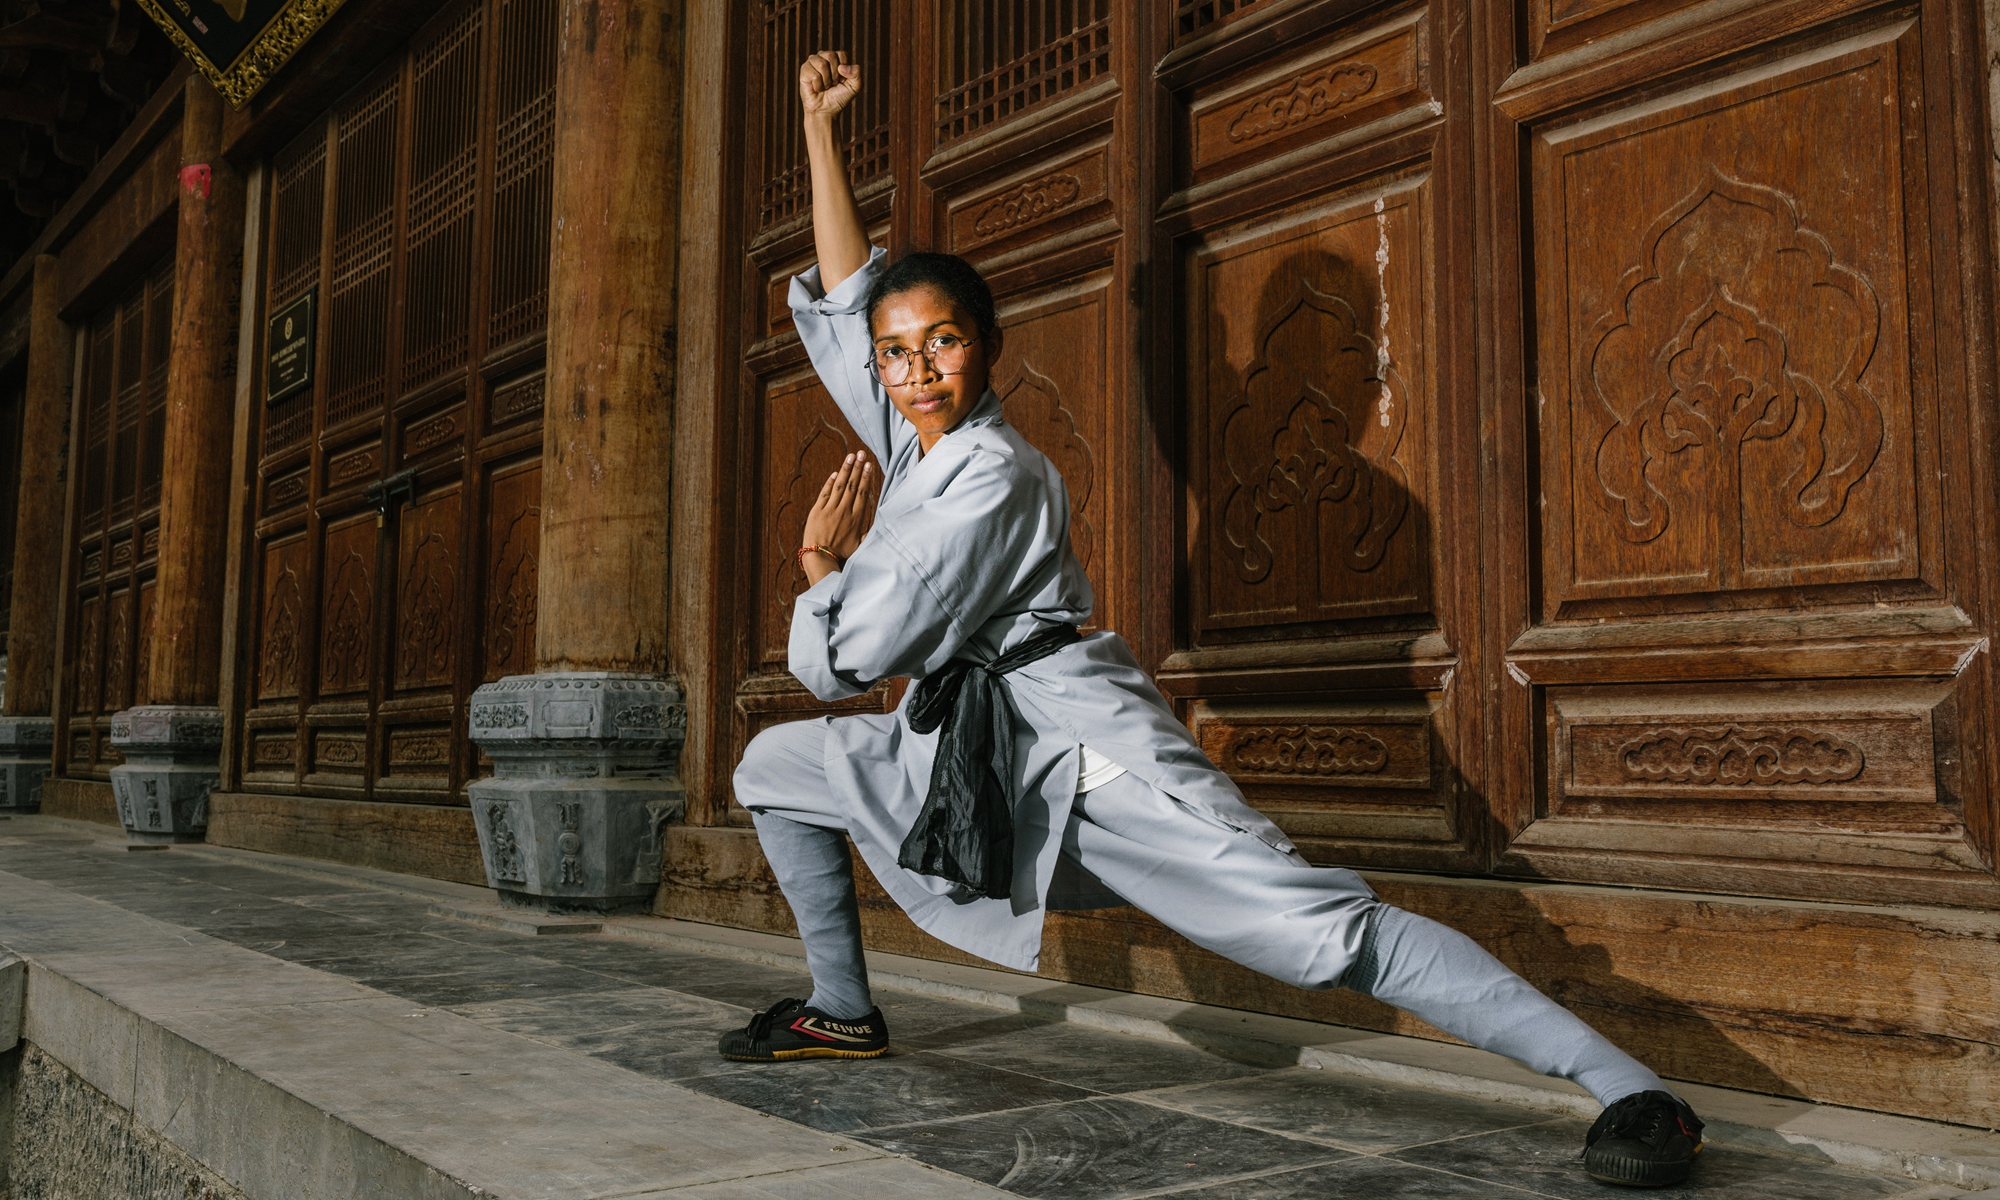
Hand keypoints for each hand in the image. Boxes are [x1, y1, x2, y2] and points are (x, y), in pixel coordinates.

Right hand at [799, 51, 860, 121]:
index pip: (842, 54)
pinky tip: (816, 88)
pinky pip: (814, 75)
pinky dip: (818, 86)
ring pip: (822, 64)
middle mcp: (823, 56)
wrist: (826, 110)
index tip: (842, 80)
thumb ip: (857, 73)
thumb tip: (841, 67)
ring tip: (824, 86)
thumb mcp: (855, 86)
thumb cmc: (839, 97)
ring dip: (826, 81)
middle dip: (835, 75)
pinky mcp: (804, 70)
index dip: (844, 70)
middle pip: (831, 55)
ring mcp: (812, 62)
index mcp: (836, 57)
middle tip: (832, 84)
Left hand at [800, 451, 875, 585]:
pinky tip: (836, 473)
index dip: (866, 478)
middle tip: (861, 453)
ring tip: (851, 456)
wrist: (820, 557)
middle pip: (853, 485)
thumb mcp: (860, 547)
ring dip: (846, 470)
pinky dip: (830, 482)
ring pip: (840, 485)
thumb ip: (870, 534)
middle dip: (858, 468)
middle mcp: (844, 511)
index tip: (869, 465)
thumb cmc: (841, 554)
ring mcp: (830, 509)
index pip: (862, 493)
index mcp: (856, 518)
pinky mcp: (817, 510)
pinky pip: (825, 493)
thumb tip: (883, 527)